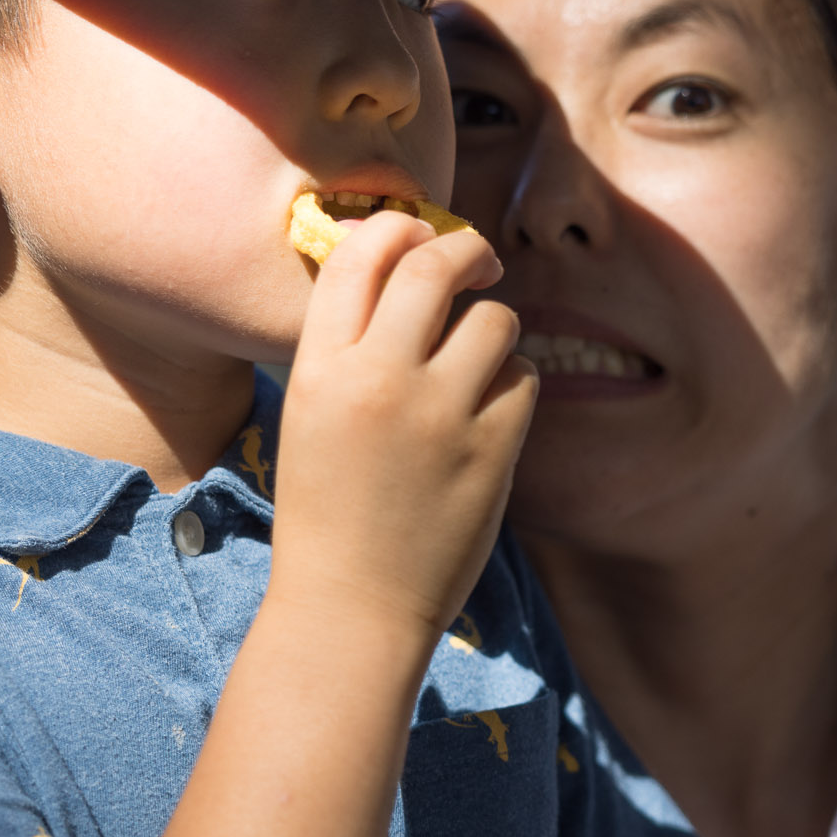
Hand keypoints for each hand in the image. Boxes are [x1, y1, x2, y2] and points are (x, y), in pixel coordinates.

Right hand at [273, 212, 537, 636]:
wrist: (351, 609)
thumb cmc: (329, 513)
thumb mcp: (312, 416)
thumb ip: (351, 347)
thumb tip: (409, 270)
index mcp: (319, 368)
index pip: (360, 254)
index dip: (397, 227)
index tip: (420, 233)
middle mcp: (376, 378)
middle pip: (434, 264)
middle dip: (466, 249)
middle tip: (481, 261)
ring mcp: (437, 414)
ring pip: (493, 320)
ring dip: (493, 331)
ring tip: (477, 365)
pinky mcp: (490, 451)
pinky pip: (523, 379)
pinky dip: (513, 388)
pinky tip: (491, 417)